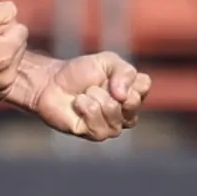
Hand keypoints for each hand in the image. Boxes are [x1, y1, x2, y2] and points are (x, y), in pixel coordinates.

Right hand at [0, 0, 27, 101]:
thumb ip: (4, 10)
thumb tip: (16, 16)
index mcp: (4, 55)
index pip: (21, 29)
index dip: (0, 26)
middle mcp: (7, 76)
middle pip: (20, 46)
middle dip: (3, 41)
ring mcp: (2, 90)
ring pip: (15, 61)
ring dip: (1, 55)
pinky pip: (7, 76)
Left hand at [6, 49, 150, 141]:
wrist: (52, 82)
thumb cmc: (81, 72)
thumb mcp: (107, 61)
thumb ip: (124, 71)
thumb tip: (124, 95)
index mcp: (133, 93)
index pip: (144, 86)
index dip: (125, 77)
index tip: (109, 74)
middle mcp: (127, 113)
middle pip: (132, 101)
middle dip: (109, 87)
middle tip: (95, 85)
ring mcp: (112, 126)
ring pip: (113, 111)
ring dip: (95, 96)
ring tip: (85, 93)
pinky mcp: (94, 134)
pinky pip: (97, 122)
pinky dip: (85, 107)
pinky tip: (78, 103)